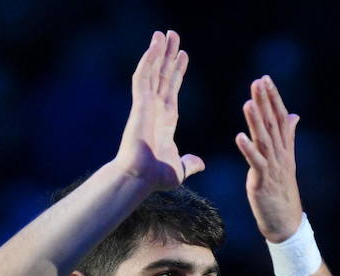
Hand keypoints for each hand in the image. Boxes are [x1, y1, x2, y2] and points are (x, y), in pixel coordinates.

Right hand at [114, 30, 203, 189]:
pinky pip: (143, 77)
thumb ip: (189, 163)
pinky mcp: (139, 104)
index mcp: (166, 120)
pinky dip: (148, 60)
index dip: (177, 72)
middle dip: (167, 55)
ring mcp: (147, 105)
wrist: (142, 177)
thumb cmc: (157, 176)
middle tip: (172, 36)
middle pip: (162, 75)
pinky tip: (154, 45)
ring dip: (158, 52)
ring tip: (163, 33)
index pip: (171, 89)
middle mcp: (156, 109)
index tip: (183, 56)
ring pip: (152, 72)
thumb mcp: (180, 169)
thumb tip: (200, 163)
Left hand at [236, 75, 302, 241]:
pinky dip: (248, 149)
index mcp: (285, 149)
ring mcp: (273, 168)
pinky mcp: (263, 181)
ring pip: (265, 140)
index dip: (273, 98)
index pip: (280, 118)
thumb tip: (293, 114)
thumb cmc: (282, 191)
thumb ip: (288, 136)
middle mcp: (281, 155)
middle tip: (258, 82)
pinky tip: (239, 136)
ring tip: (248, 103)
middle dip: (265, 102)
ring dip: (256, 121)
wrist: (285, 221)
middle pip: (273, 124)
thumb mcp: (285, 160)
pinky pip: (256, 163)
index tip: (265, 80)